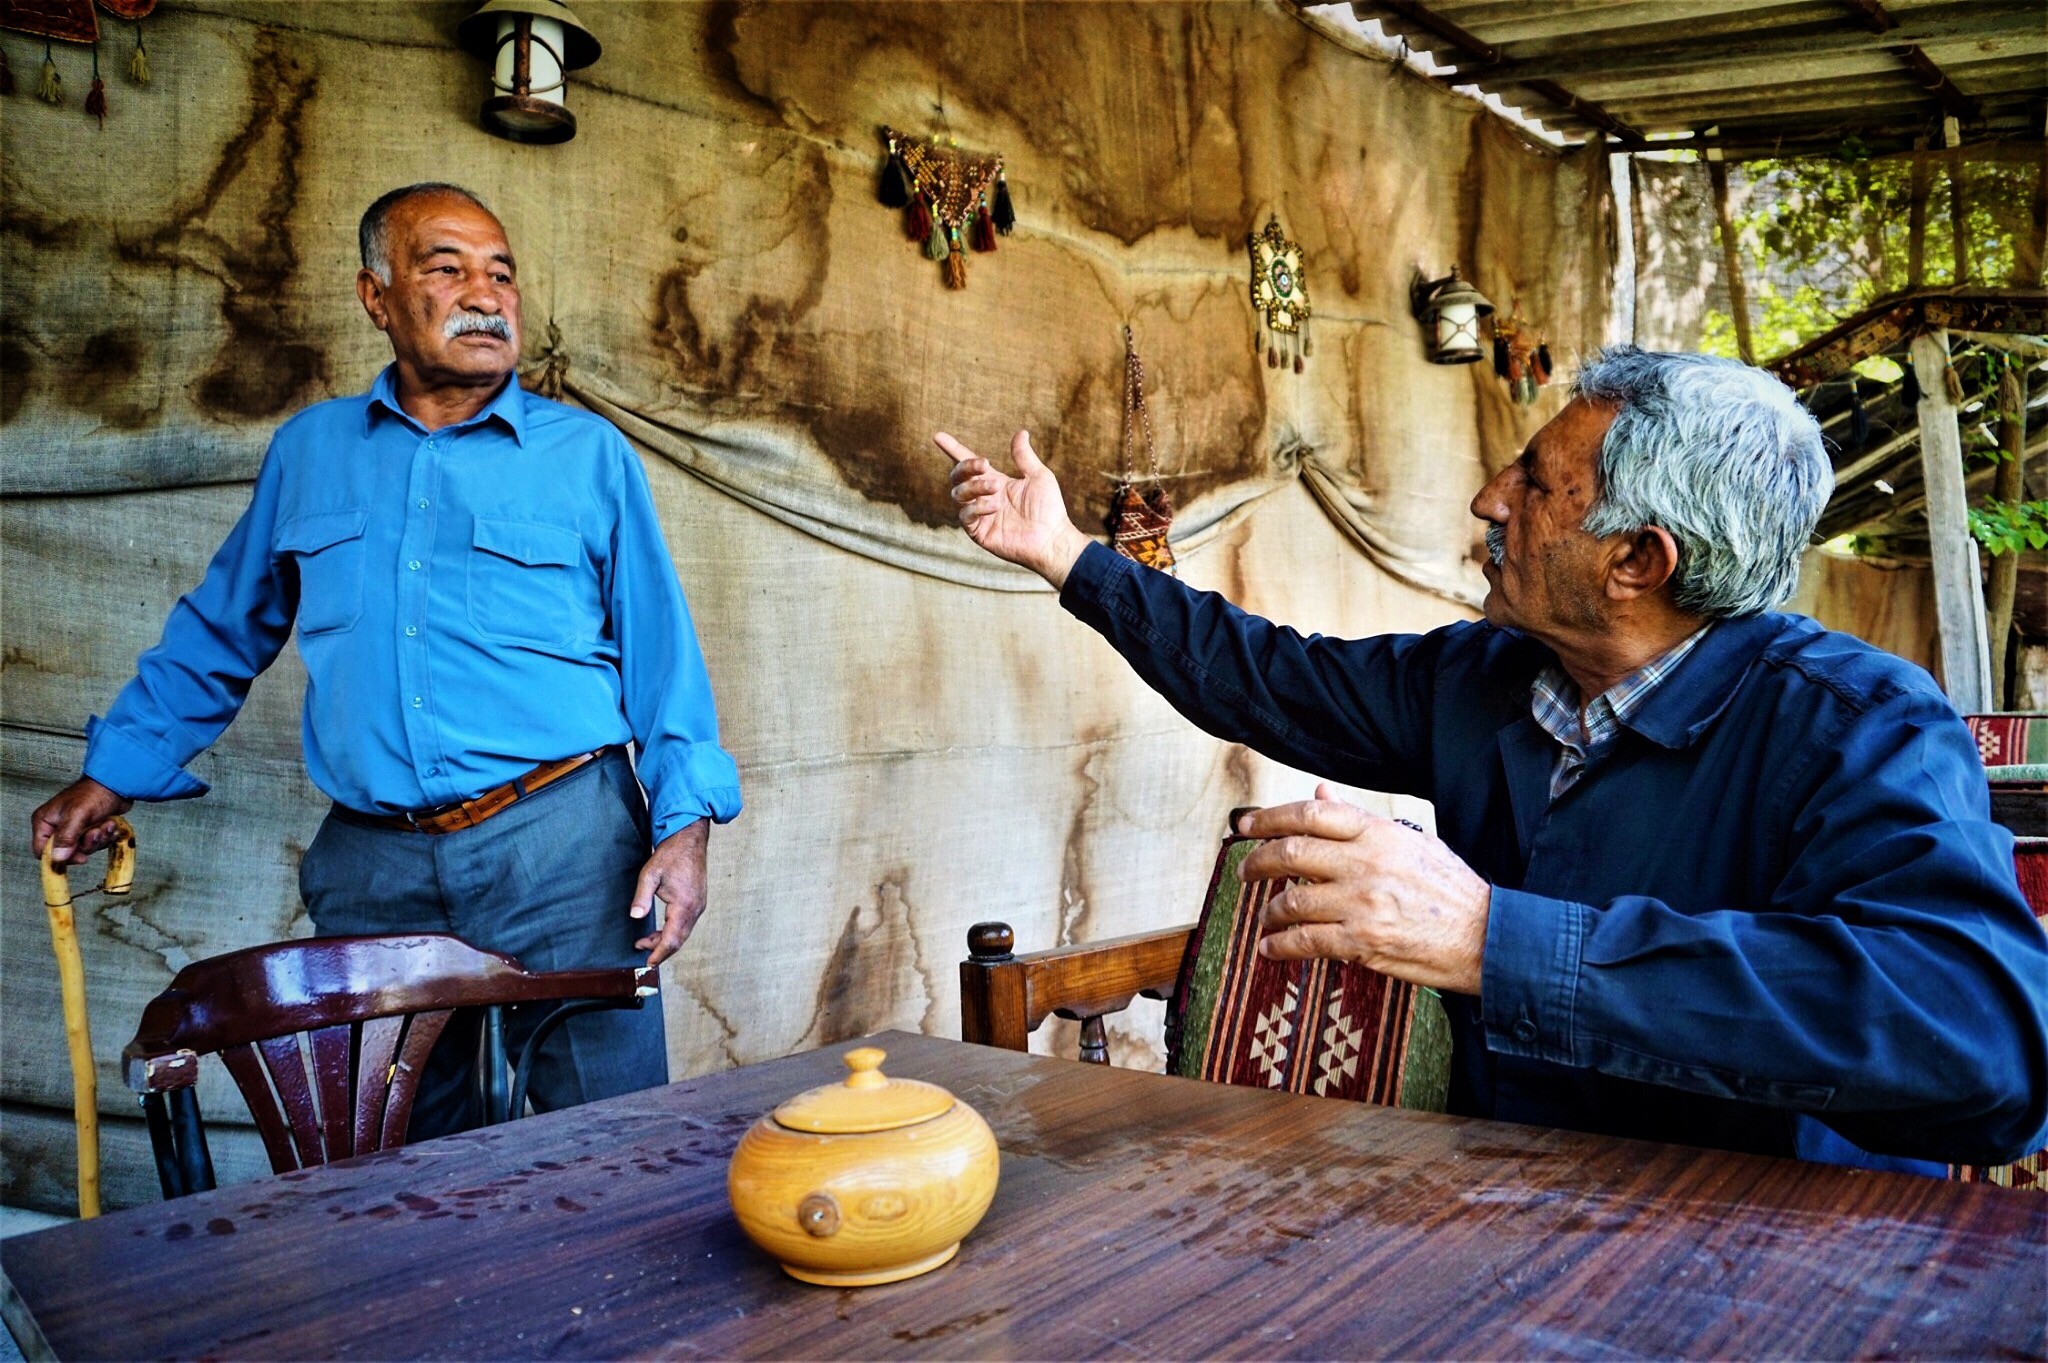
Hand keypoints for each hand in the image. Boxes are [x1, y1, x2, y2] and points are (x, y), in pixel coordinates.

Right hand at [31, 777, 134, 869]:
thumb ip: (66, 837)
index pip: (42, 850)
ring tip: (105, 825)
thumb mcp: (77, 815)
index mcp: (45, 821)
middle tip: (96, 832)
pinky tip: (110, 824)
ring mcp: (74, 828)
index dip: (59, 857)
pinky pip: (96, 843)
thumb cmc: (94, 793)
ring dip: (99, 839)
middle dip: (86, 845)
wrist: (117, 784)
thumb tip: (58, 857)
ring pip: (84, 848)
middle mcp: (57, 826)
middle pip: (67, 852)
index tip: (79, 857)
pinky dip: (106, 836)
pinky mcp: (89, 829)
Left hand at [630, 818, 709, 966]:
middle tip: (641, 950)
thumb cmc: (671, 854)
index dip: (659, 953)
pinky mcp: (698, 902)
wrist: (689, 839)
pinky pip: (686, 924)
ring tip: (645, 941)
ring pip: (683, 933)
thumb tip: (635, 917)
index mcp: (684, 904)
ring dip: (666, 940)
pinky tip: (660, 929)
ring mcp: (699, 906)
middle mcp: (695, 908)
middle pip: (679, 940)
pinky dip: (673, 931)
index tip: (648, 963)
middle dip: (660, 949)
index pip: (672, 938)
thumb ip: (642, 897)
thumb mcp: (650, 874)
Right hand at [936, 429, 1090, 586]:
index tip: (938, 436)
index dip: (952, 449)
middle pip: (957, 477)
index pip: (967, 464)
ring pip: (958, 494)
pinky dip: (977, 507)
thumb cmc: (1049, 509)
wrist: (1052, 538)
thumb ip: (1024, 456)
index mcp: (994, 482)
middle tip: (986, 465)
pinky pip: (965, 516)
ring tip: (996, 488)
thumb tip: (1021, 433)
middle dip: (966, 467)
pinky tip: (995, 507)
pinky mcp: (978, 533)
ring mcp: (979, 516)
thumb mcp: (1039, 476)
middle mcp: (982, 497)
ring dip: (974, 487)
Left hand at [1237, 783, 1490, 994]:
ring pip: (1292, 901)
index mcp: (1378, 833)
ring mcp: (1362, 903)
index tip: (1246, 825)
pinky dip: (1280, 946)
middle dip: (1257, 862)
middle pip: (1291, 853)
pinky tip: (1270, 949)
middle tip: (1245, 871)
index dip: (1270, 818)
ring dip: (1269, 911)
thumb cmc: (1449, 888)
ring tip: (1265, 917)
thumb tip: (1320, 792)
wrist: (1487, 937)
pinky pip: (1306, 942)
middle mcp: (1366, 863)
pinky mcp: (1363, 942)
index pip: (1310, 814)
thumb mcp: (1410, 840)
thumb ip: (1359, 819)